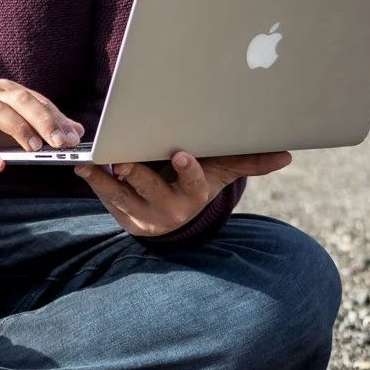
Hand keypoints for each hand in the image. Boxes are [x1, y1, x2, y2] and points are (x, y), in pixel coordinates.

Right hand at [0, 81, 84, 174]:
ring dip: (18, 129)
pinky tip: (0, 166)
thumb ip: (44, 124)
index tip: (73, 136)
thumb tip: (76, 131)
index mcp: (5, 90)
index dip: (56, 117)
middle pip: (19, 100)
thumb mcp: (15, 122)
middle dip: (42, 120)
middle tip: (59, 142)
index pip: (36, 100)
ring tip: (34, 149)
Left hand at [74, 149, 290, 238]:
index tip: (180, 154)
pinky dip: (94, 183)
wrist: (177, 215)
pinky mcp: (123, 215)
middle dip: (138, 173)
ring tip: (94, 161)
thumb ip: (248, 161)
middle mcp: (170, 208)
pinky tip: (83, 167)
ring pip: (123, 196)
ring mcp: (144, 214)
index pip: (193, 183)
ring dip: (106, 179)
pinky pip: (106, 199)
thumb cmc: (199, 181)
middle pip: (151, 189)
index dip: (187, 170)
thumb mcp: (221, 171)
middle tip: (124, 158)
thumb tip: (287, 156)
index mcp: (194, 194)